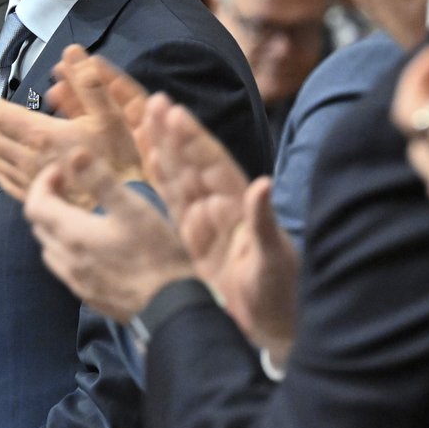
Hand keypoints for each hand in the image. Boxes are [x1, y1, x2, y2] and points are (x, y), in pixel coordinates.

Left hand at [0, 45, 143, 201]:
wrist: (123, 209)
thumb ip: (90, 83)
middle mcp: (30, 159)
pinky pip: (5, 180)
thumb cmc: (120, 161)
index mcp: (44, 136)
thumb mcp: (112, 116)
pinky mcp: (37, 198)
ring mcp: (31, 182)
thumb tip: (70, 51)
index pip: (2, 116)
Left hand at [25, 150, 195, 322]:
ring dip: (57, 227)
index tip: (62, 170)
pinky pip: (66, 269)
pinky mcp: (91, 297)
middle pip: (40, 226)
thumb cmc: (157, 253)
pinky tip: (92, 247)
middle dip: (49, 201)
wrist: (174, 308)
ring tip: (79, 214)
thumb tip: (74, 153)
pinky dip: (68, 250)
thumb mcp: (133, 209)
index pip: (35, 205)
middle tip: (70, 186)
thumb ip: (100, 181)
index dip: (42, 182)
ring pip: (51, 250)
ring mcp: (77, 283)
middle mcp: (67, 261)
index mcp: (72, 235)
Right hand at [142, 96, 297, 353]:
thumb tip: (262, 184)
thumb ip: (263, 221)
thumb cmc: (280, 293)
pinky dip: (161, 179)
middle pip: (193, 163)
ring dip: (165, 149)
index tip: (175, 112)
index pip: (213, 164)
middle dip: (175, 134)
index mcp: (241, 206)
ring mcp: (207, 221)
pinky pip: (174, 203)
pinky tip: (148, 158)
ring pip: (180, 177)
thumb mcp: (274, 259)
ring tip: (148, 118)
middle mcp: (223, 207)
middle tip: (155, 101)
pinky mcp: (195, 238)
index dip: (194, 139)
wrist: (274, 326)